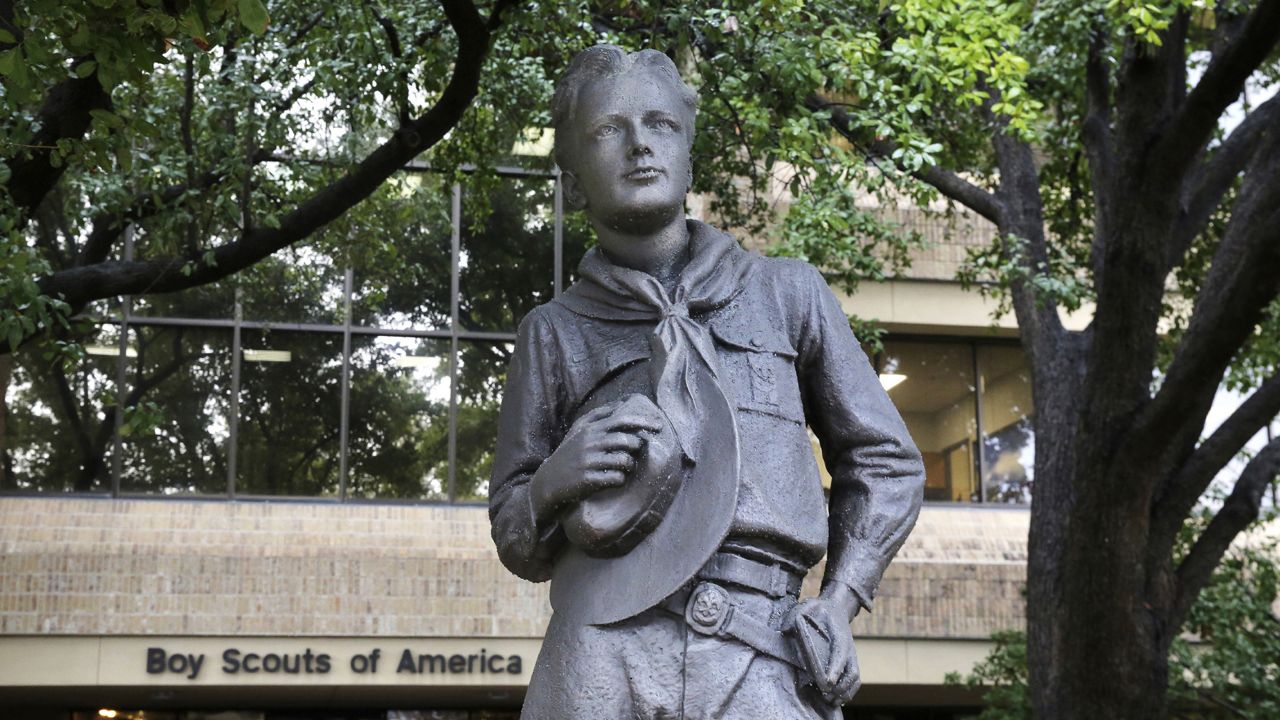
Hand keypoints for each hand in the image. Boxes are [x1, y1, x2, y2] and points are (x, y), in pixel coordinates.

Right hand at [530, 396, 663, 518]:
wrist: (548, 482)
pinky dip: (620, 480)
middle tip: (632, 453)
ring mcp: (589, 461)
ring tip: (622, 467)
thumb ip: (599, 415)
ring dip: (629, 465)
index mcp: (589, 429)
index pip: (622, 420)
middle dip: (635, 448)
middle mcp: (589, 442)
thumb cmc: (568, 454)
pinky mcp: (588, 479)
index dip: (643, 422)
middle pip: (627, 441)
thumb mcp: (579, 430)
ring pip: (625, 460)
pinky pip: (617, 478)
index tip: (659, 426)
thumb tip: (623, 402)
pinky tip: (613, 479)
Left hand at [787, 584, 861, 706]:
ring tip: (830, 700)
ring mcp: (851, 655)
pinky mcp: (850, 661)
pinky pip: (855, 679)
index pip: (840, 654)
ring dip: (844, 691)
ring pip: (854, 677)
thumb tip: (785, 630)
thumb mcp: (807, 606)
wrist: (835, 608)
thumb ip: (796, 616)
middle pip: (850, 671)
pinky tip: (837, 699)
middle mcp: (848, 648)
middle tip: (825, 695)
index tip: (827, 682)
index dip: (835, 669)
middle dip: (839, 686)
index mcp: (839, 635)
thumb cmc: (819, 609)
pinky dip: (849, 691)